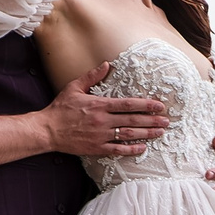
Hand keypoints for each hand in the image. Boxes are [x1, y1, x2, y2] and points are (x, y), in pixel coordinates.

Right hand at [42, 64, 170, 157]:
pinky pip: (117, 150)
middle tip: (166, 121)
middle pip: (132, 120)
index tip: (159, 105)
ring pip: (128, 134)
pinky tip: (143, 148)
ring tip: (160, 133)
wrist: (47, 130)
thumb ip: (92, 76)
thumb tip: (107, 64)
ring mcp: (100, 136)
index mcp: (99, 105)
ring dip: (146, 134)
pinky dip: (131, 149)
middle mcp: (102, 121)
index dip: (146, 105)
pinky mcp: (96, 148)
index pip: (128, 104)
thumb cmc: (60, 108)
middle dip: (152, 120)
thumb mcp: (74, 87)